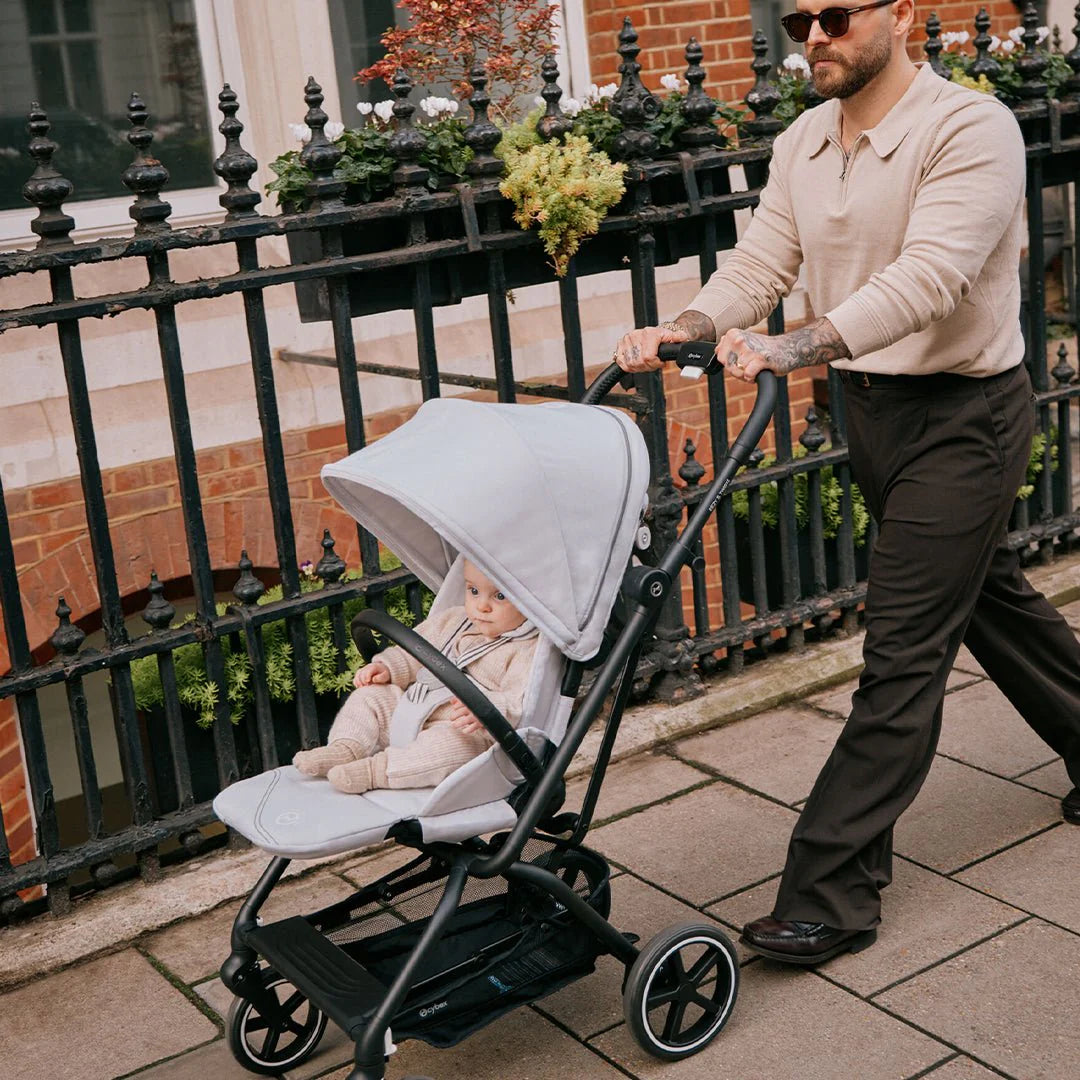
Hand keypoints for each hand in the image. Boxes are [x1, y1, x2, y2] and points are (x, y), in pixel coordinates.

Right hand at [354, 661, 389, 687]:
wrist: (383, 672)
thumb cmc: (385, 675)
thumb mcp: (386, 676)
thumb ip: (381, 677)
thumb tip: (373, 679)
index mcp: (374, 666)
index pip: (368, 670)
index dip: (367, 676)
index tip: (368, 681)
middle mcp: (367, 667)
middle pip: (362, 673)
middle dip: (363, 680)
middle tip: (367, 686)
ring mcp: (363, 670)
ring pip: (357, 674)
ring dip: (358, 681)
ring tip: (362, 687)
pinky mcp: (360, 674)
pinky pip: (356, 678)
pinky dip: (356, 682)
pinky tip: (359, 687)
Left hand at [448, 697, 482, 734]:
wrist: (494, 707)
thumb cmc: (479, 704)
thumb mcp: (471, 700)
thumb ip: (461, 699)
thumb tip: (452, 701)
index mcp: (472, 701)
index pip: (461, 702)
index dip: (456, 706)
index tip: (455, 708)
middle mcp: (474, 708)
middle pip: (462, 711)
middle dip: (454, 715)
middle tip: (452, 718)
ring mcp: (477, 716)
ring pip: (466, 720)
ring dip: (459, 723)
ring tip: (454, 725)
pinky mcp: (481, 723)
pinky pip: (473, 727)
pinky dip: (468, 730)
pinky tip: (464, 730)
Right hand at [612, 324, 688, 373]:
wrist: (652, 333)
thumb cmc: (662, 337)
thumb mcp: (672, 337)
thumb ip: (679, 338)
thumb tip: (683, 338)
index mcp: (648, 333)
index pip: (648, 357)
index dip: (655, 364)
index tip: (660, 362)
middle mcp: (635, 335)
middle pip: (639, 363)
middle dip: (648, 367)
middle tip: (654, 363)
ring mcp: (626, 341)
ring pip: (630, 365)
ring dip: (639, 367)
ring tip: (646, 362)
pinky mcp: (619, 346)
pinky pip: (622, 363)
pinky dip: (629, 366)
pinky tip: (637, 362)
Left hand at [717, 318, 851, 381]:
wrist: (787, 349)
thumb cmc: (764, 349)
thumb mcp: (743, 343)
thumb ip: (728, 346)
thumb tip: (716, 350)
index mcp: (733, 334)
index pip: (720, 358)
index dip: (730, 363)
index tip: (741, 360)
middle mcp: (739, 339)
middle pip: (727, 366)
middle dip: (737, 371)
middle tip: (750, 365)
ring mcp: (749, 349)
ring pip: (737, 372)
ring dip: (746, 375)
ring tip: (756, 367)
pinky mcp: (760, 359)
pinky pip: (748, 375)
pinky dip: (752, 378)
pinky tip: (759, 372)